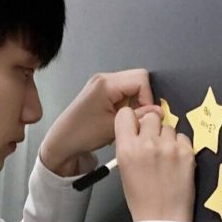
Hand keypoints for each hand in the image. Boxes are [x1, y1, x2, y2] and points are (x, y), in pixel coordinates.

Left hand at [40, 69, 162, 175]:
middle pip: (138, 80)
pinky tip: (119, 118)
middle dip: (142, 99)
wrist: (62, 142)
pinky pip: (123, 92)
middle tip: (136, 118)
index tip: (144, 116)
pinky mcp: (101, 91)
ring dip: (134, 103)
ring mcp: (102, 83)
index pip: (141, 79)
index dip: (148, 97)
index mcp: (106, 83)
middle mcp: (104, 78)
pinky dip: (127, 104)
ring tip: (125, 120)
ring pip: (132, 86)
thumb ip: (139, 117)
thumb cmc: (82, 135)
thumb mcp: (114, 128)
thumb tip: (159, 112)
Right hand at [114, 107, 195, 221]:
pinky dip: (180, 146)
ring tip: (166, 156)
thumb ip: (129, 146)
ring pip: (168, 127)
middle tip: (154, 143)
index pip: (126, 114)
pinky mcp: (187, 152)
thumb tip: (139, 130)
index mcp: (126, 148)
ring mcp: (169, 147)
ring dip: (167, 138)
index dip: (132, 119)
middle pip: (150, 117)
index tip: (137, 127)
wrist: (162, 218)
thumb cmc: (141, 198)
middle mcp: (147, 144)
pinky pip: (183, 137)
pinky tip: (176, 161)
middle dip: (152, 127)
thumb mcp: (125, 169)